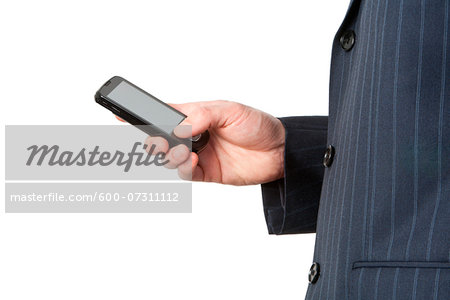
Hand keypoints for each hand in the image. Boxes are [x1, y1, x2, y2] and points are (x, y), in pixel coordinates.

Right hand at [119, 100, 284, 184]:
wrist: (280, 151)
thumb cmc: (258, 125)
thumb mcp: (230, 110)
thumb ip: (202, 115)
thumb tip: (179, 127)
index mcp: (195, 115)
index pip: (162, 114)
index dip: (141, 116)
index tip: (121, 115)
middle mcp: (193, 136)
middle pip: (160, 140)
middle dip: (153, 141)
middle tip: (157, 142)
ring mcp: (198, 155)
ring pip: (169, 159)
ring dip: (169, 156)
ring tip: (182, 151)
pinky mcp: (206, 173)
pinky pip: (185, 174)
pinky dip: (183, 169)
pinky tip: (192, 161)